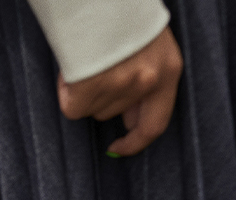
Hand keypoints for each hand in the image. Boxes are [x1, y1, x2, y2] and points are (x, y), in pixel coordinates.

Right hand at [55, 26, 182, 156]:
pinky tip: (71, 67)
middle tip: (89, 76)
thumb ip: (145, 81)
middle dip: (99, 99)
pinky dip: (67, 91)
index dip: (135, 142)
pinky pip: (72, 107)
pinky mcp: (91, 88)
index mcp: (168, 71)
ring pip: (93, 110)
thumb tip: (129, 122)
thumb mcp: (148, 45)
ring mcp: (119, 85)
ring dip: (84, 90)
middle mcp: (148, 81)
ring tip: (84, 60)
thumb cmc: (121, 14)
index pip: (155, 123)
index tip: (119, 148)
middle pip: (114, 114)